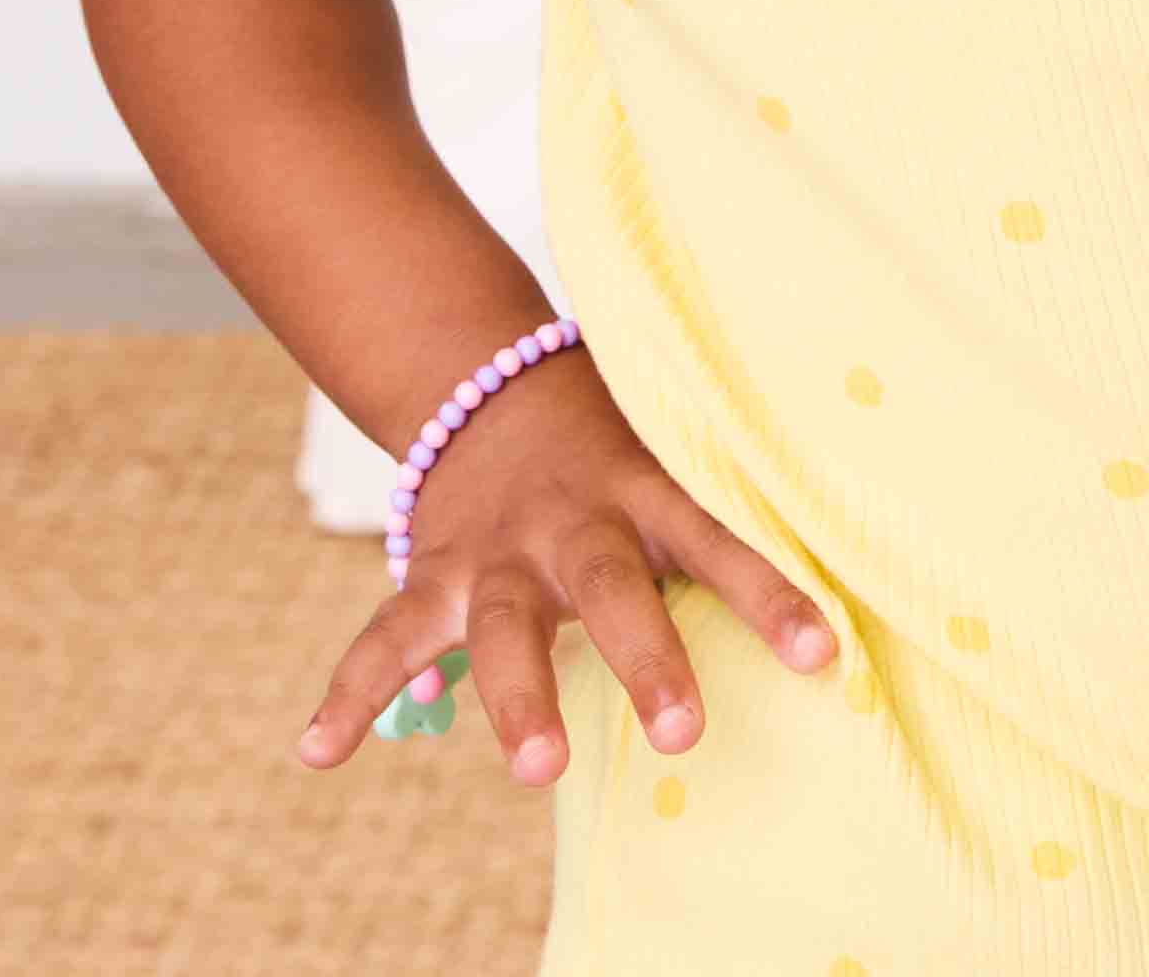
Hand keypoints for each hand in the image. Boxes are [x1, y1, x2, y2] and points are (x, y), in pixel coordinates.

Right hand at [291, 346, 840, 784]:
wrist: (494, 380)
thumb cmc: (617, 444)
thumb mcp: (672, 456)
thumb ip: (723, 517)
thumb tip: (831, 599)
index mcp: (647, 490)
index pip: (723, 540)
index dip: (773, 595)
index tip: (825, 656)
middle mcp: (575, 523)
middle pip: (614, 587)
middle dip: (648, 657)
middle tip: (684, 731)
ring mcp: (499, 552)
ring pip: (506, 625)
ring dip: (519, 698)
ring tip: (539, 769)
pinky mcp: (434, 574)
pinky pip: (384, 635)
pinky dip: (349, 694)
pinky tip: (317, 754)